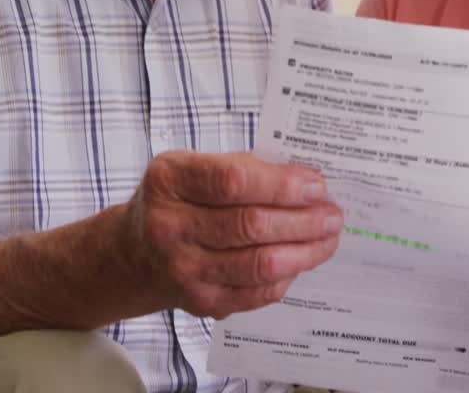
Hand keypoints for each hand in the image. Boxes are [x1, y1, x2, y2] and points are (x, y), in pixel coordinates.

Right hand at [121, 150, 341, 318]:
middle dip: (304, 220)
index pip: (234, 181)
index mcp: (169, 181)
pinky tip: (300, 260)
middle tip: (333, 214)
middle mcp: (169, 227)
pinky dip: (287, 275)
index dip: (282, 185)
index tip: (316, 186)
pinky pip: (257, 293)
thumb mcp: (194, 166)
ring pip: (260, 264)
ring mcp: (183, 269)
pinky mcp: (200, 302)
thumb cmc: (177, 200)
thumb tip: (306, 180)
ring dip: (305, 251)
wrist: (136, 252)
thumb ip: (246, 167)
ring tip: (327, 238)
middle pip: (252, 225)